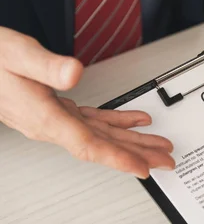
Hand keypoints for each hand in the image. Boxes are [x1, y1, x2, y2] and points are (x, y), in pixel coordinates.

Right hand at [0, 27, 174, 177]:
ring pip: (103, 137)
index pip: (89, 146)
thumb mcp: (17, 55)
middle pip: (103, 148)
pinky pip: (94, 122)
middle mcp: (52, 126)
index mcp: (45, 118)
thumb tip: (74, 73)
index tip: (143, 169)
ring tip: (158, 146)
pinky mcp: (57, 111)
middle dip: (138, 155)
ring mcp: (56, 121)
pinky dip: (117, 122)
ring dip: (133, 142)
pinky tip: (136, 121)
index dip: (119, 159)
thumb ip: (46, 66)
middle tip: (165, 162)